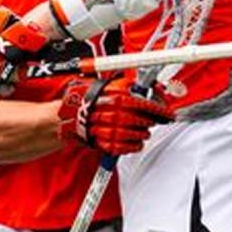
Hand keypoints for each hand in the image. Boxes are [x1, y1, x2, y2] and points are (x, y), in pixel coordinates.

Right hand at [57, 76, 174, 155]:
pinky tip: (136, 143)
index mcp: (113, 97)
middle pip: (139, 120)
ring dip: (142, 134)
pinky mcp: (101, 142)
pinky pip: (122, 147)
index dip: (158, 109)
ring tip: (144, 132)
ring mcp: (105, 128)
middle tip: (154, 121)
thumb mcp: (105, 83)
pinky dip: (132, 147)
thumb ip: (125, 84)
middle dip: (149, 122)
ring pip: (132, 134)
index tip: (166, 113)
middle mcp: (110, 112)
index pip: (142, 104)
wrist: (65, 115)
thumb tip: (143, 85)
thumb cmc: (85, 98)